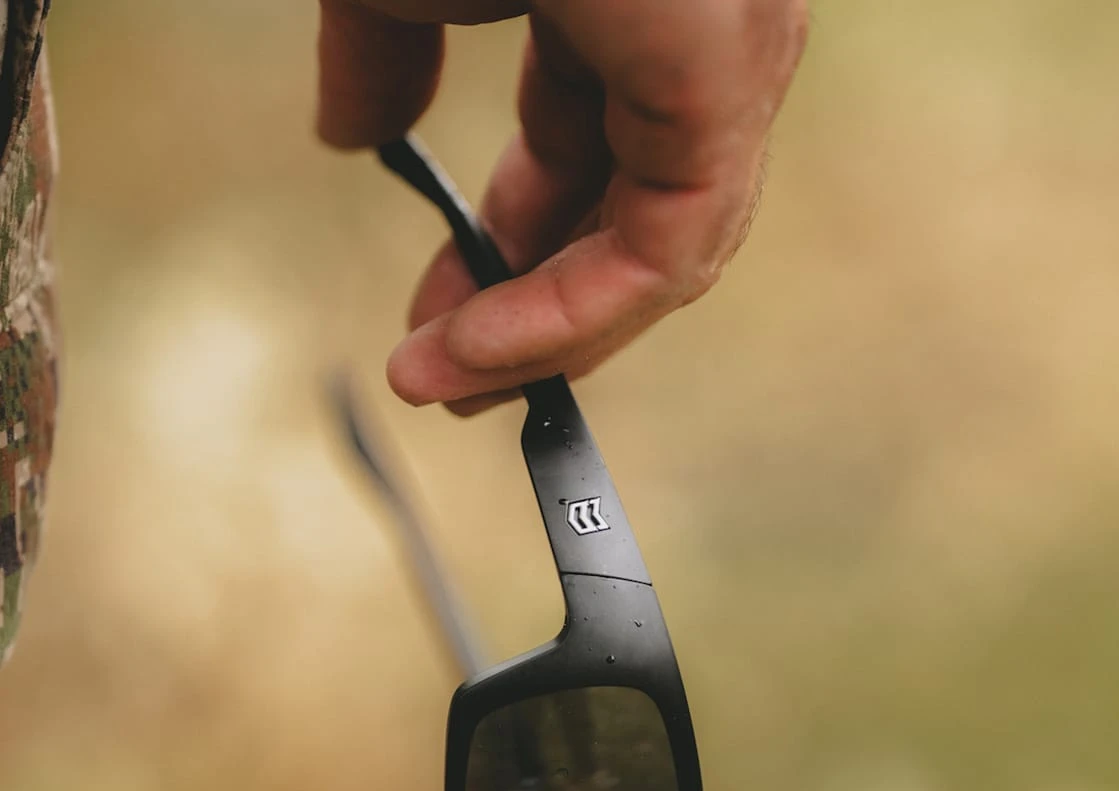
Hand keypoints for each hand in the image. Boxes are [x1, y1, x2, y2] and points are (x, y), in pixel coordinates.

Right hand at [318, 0, 807, 414]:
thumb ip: (386, 55)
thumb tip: (353, 135)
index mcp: (631, 17)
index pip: (583, 170)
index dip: (504, 253)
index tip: (431, 314)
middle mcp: (695, 54)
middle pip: (623, 227)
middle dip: (526, 310)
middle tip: (445, 372)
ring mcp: (721, 68)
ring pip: (656, 259)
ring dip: (546, 335)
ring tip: (449, 384)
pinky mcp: (723, 82)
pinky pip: (661, 251)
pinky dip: (570, 313)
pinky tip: (479, 351)